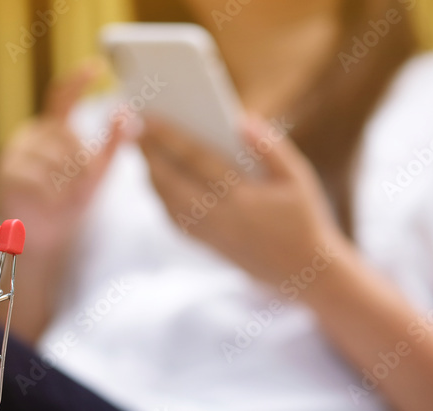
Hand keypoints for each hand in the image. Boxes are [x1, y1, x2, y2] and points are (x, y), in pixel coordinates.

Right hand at [0, 61, 125, 340]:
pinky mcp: (6, 172)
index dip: (78, 81)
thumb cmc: (68, 205)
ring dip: (68, 183)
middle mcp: (30, 135)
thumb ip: (112, 145)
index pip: (62, 97)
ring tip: (61, 200)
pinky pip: (41, 177)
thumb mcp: (96, 175)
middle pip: (69, 137)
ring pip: (57, 158)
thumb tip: (129, 115)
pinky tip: (47, 205)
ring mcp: (14, 151)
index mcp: (51, 131)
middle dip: (81, 166)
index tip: (97, 67)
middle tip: (77, 190)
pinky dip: (52, 194)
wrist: (43, 241)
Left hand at [138, 115, 349, 290]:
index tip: (146, 115)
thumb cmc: (303, 218)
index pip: (196, 160)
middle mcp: (219, 218)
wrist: (303, 273)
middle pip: (170, 180)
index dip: (167, 136)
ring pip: (166, 201)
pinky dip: (159, 195)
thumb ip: (271, 147)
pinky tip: (155, 176)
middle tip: (129, 124)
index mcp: (243, 198)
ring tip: (140, 145)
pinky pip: (172, 218)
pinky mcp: (206, 245)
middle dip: (146, 151)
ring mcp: (209, 235)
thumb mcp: (299, 179)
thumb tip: (241, 119)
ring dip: (149, 172)